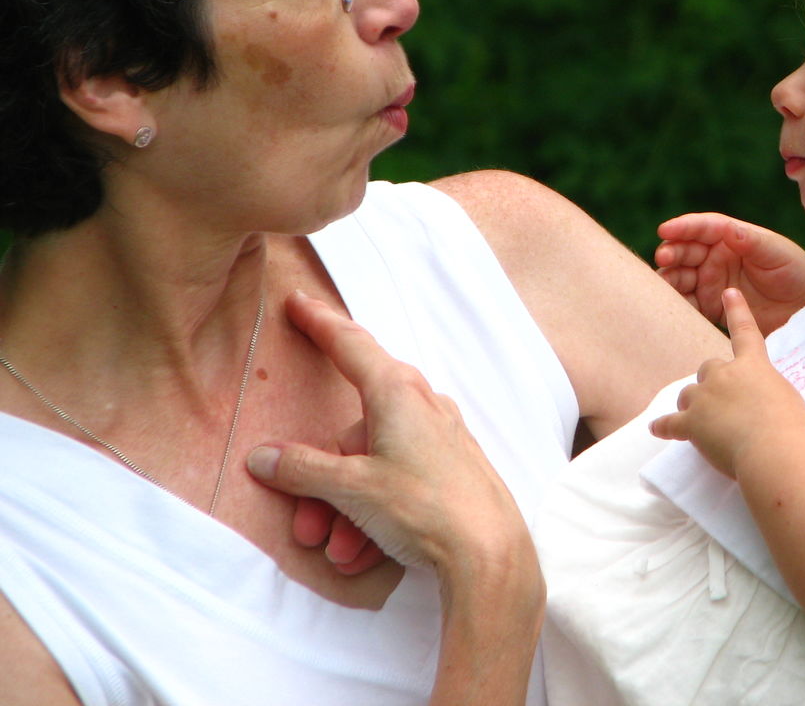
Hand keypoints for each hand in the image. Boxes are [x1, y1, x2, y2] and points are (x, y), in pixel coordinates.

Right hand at [247, 292, 538, 591]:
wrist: (490, 552)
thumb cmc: (425, 506)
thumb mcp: (353, 488)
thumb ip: (304, 469)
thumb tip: (263, 458)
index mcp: (398, 391)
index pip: (351, 345)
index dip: (320, 323)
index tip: (298, 302)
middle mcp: (422, 405)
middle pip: (352, 431)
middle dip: (322, 483)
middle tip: (306, 526)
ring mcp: (439, 437)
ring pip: (372, 466)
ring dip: (347, 511)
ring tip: (339, 550)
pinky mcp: (451, 468)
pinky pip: (399, 485)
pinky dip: (375, 516)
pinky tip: (364, 554)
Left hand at [649, 289, 804, 477]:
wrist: (774, 450)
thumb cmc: (790, 426)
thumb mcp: (786, 397)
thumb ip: (767, 390)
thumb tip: (757, 400)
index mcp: (753, 365)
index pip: (745, 332)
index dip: (738, 311)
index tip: (729, 292)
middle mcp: (724, 374)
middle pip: (708, 367)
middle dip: (713, 382)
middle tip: (727, 405)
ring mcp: (704, 397)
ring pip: (688, 394)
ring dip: (694, 404)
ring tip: (708, 425)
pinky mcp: (691, 423)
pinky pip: (671, 423)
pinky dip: (664, 427)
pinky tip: (656, 429)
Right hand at [655, 213, 804, 334]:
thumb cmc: (797, 273)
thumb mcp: (776, 252)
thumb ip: (750, 240)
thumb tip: (727, 228)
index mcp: (733, 238)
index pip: (704, 228)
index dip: (684, 227)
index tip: (665, 230)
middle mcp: (718, 258)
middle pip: (687, 250)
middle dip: (672, 252)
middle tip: (663, 257)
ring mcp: (713, 282)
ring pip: (682, 275)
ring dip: (670, 276)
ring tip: (664, 281)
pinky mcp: (712, 307)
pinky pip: (688, 303)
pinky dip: (676, 301)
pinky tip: (670, 302)